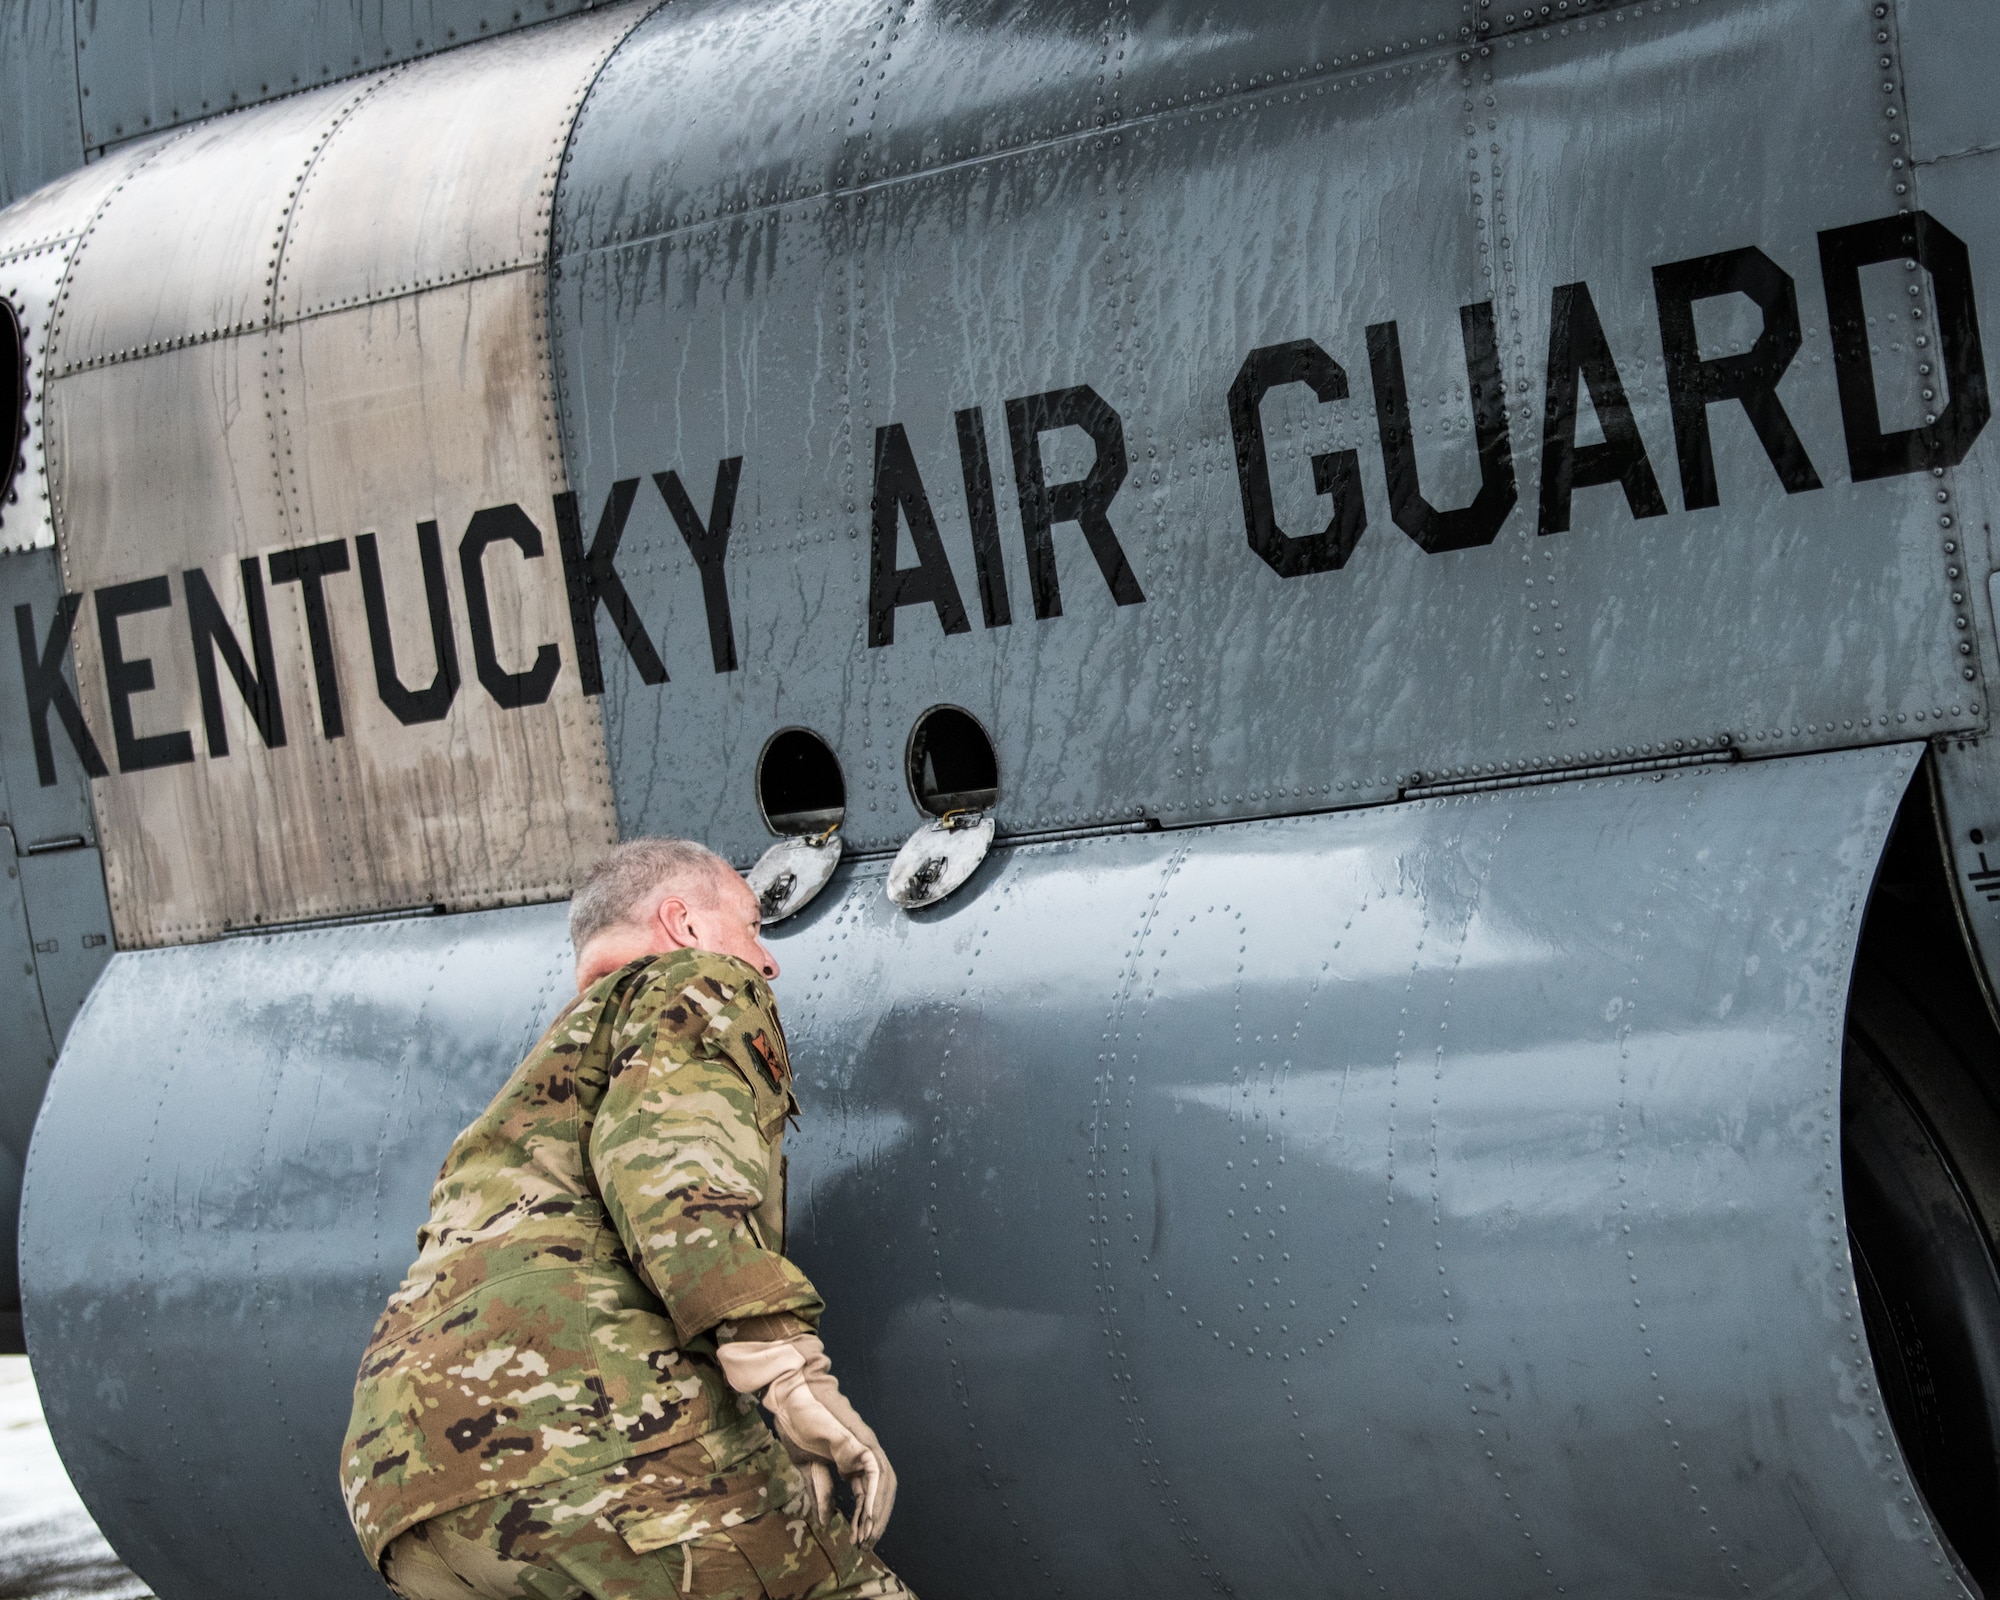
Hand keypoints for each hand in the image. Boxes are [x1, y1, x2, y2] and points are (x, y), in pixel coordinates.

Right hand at [716, 1333, 897, 1544]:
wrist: (791, 1398)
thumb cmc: (798, 1424)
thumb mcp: (807, 1465)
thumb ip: (821, 1490)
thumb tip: (827, 1520)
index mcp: (851, 1459)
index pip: (867, 1493)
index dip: (863, 1518)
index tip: (855, 1541)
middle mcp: (864, 1453)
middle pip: (880, 1491)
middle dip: (874, 1520)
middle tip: (864, 1545)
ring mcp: (865, 1446)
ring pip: (883, 1484)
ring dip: (877, 1513)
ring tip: (867, 1537)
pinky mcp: (861, 1442)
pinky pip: (875, 1474)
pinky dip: (874, 1497)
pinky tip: (868, 1517)